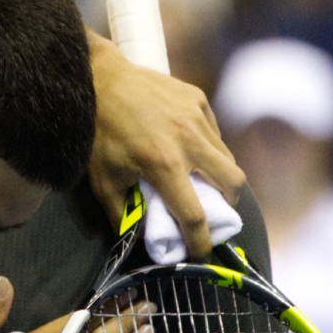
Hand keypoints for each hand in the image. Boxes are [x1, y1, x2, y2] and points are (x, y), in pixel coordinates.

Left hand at [90, 38, 244, 260]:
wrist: (100, 79)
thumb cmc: (98, 134)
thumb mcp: (102, 180)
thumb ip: (123, 215)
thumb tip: (139, 241)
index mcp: (164, 165)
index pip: (195, 216)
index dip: (200, 242)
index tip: (200, 253)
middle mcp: (188, 141)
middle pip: (233, 184)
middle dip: (228, 205)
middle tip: (213, 212)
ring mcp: (197, 117)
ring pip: (228, 157)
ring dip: (221, 177)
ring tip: (203, 183)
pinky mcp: (198, 100)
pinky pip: (215, 134)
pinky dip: (209, 149)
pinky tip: (191, 151)